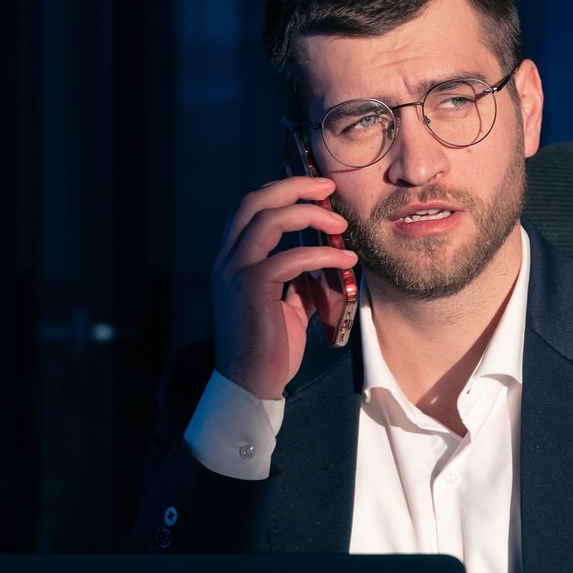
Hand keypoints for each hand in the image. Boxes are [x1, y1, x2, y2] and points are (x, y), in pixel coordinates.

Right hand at [208, 175, 358, 400]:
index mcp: (233, 261)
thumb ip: (300, 280)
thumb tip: (328, 263)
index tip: (317, 189)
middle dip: (293, 186)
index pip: (250, 208)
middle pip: (253, 202)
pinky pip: (290, 257)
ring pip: (267, 219)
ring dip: (309, 214)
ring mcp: (234, 273)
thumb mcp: (287, 306)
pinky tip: (345, 260)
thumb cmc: (269, 348)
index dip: (282, 190)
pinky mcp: (250, 289)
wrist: (251, 386)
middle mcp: (227, 261)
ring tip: (340, 224)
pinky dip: (322, 254)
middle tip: (328, 186)